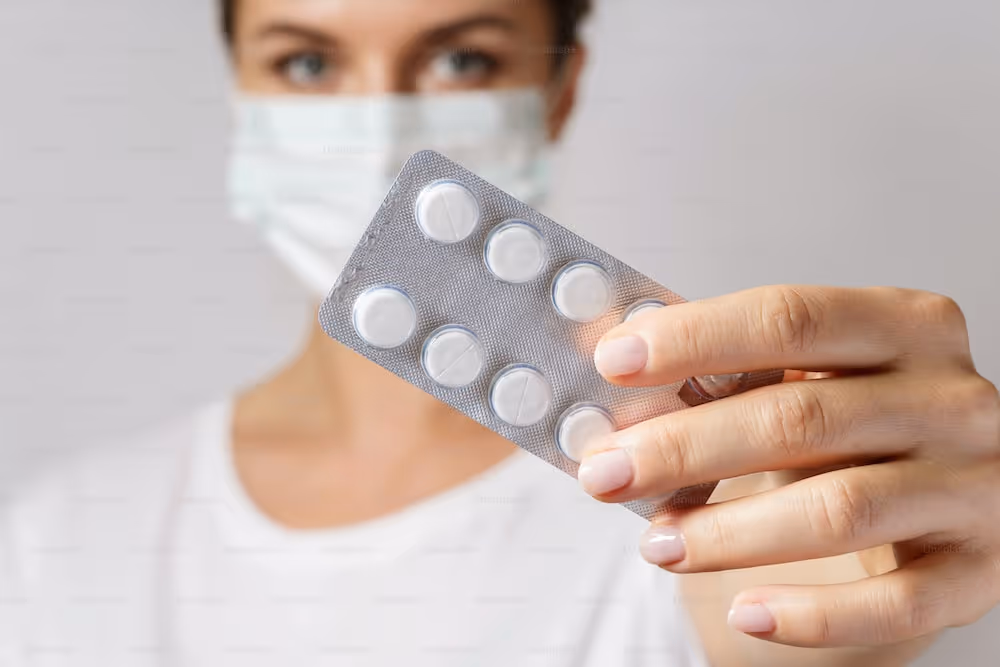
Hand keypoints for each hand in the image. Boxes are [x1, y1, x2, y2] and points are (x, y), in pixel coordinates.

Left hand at [580, 286, 999, 648]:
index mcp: (903, 327)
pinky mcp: (979, 571)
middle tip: (606, 470)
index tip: (614, 363)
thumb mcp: (797, 377)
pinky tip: (746, 612)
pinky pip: (894, 604)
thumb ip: (718, 365)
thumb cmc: (849, 429)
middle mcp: (950, 399)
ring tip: (658, 542)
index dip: (695, 339)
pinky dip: (811, 615)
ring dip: (730, 532)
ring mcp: (973, 486)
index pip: (790, 319)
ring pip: (839, 509)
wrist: (935, 497)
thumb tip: (607, 352)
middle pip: (800, 417)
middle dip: (685, 447)